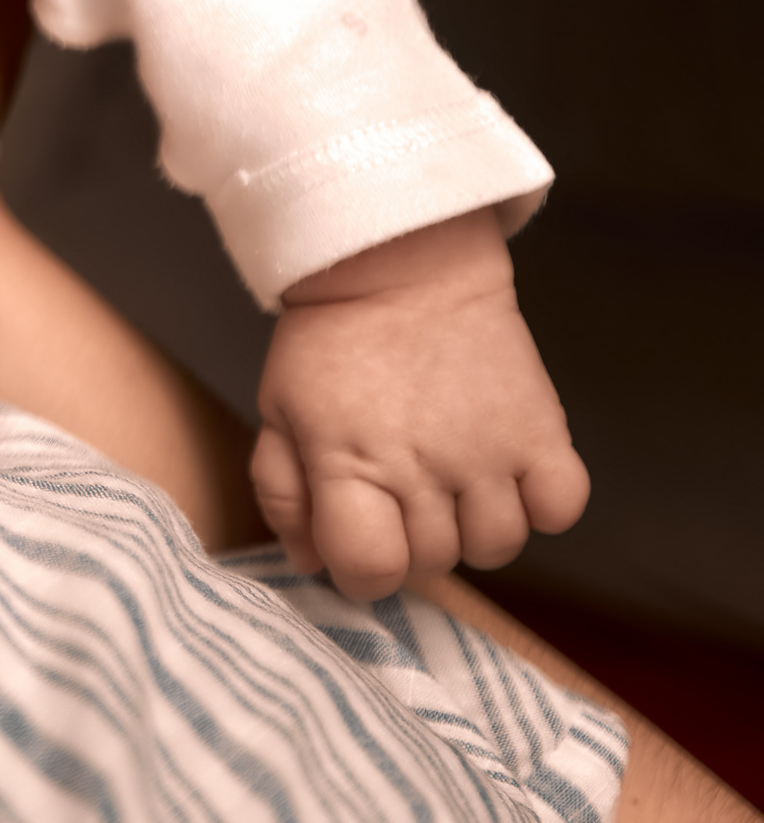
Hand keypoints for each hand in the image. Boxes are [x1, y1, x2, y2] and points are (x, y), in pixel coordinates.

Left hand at [254, 209, 589, 600]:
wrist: (399, 268)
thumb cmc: (330, 344)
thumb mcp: (279, 412)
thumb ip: (284, 493)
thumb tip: (311, 562)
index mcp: (350, 464)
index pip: (370, 568)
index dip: (362, 575)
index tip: (361, 547)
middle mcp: (422, 467)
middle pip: (434, 561)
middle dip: (412, 546)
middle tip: (401, 498)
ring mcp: (488, 452)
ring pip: (499, 546)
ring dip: (474, 530)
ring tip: (452, 485)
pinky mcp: (542, 430)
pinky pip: (562, 508)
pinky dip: (541, 507)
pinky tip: (507, 477)